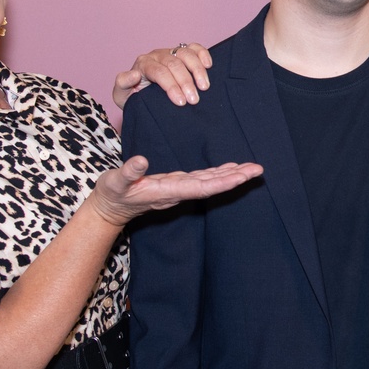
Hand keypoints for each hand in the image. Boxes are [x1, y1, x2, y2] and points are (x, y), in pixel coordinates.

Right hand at [86, 155, 260, 226]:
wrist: (109, 208)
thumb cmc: (111, 194)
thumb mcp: (115, 182)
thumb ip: (127, 172)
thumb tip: (140, 159)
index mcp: (168, 191)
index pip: (201, 187)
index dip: (223, 182)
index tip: (242, 176)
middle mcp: (178, 191)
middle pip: (213, 185)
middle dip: (236, 178)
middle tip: (259, 170)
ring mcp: (178, 188)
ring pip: (211, 182)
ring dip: (232, 175)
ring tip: (252, 168)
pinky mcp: (176, 184)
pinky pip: (203, 179)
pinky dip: (219, 174)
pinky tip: (231, 169)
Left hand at [112, 43, 211, 107]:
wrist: (143, 96)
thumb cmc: (134, 97)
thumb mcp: (122, 96)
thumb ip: (122, 84)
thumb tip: (134, 75)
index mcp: (143, 63)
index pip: (159, 72)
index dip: (171, 86)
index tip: (181, 102)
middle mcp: (157, 55)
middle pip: (174, 64)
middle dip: (186, 82)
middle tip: (194, 100)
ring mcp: (171, 52)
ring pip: (186, 54)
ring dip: (197, 70)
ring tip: (204, 87)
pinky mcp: (182, 52)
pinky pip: (194, 47)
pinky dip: (203, 54)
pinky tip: (208, 66)